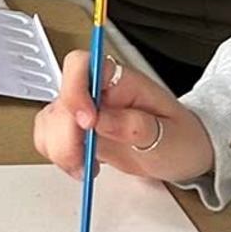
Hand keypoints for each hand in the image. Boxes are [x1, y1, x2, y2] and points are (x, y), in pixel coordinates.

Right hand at [33, 50, 214, 186]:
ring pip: (49, 120)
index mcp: (121, 80)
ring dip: (59, 149)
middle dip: (65, 134)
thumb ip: (138, 126)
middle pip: (59, 98)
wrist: (181, 152)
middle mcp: (97, 91)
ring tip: (86, 166)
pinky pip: (50, 138)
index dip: (75, 90)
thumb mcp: (171, 136)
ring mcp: (84, 111)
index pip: (82, 65)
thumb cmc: (180, 138)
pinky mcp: (76, 131)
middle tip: (85, 158)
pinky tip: (81, 166)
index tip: (87, 122)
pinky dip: (58, 156)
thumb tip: (102, 119)